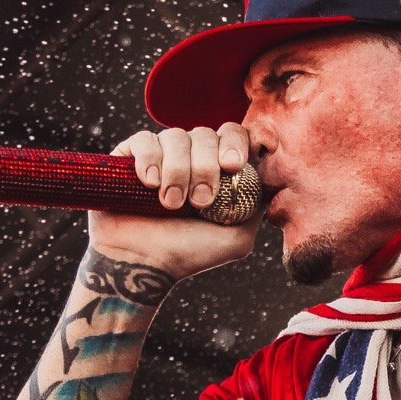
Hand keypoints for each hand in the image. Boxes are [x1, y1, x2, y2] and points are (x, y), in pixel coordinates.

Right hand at [88, 124, 258, 281]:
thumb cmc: (188, 254)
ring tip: (171, 203)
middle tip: (199, 201)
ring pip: (176, 136)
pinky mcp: (129, 157)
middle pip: (205, 134)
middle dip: (206, 166)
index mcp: (216, 170)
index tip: (233, 166)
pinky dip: (150, 158)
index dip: (235, 143)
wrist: (142, 265)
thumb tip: (270, 182)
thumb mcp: (236, 238)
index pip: (233, 135)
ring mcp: (160, 156)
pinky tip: (150, 184)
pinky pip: (144, 140)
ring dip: (178, 170)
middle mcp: (190, 158)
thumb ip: (256, 207)